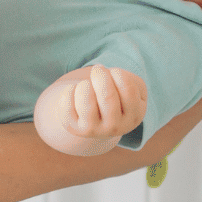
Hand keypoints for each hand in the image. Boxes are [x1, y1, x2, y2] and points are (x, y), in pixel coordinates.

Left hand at [33, 65, 147, 155]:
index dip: (118, 74)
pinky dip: (69, 91)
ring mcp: (93, 131)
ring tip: (86, 85)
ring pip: (86, 101)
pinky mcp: (74, 129)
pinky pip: (66, 104)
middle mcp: (116, 128)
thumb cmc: (118, 96)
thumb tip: (100, 74)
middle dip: (100, 76)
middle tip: (97, 71)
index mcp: (134, 116)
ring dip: (84, 85)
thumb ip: (126, 78)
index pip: (129, 90)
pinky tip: (74, 93)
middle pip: (107, 96)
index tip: (113, 73)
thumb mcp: (132, 86)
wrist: (99, 117)